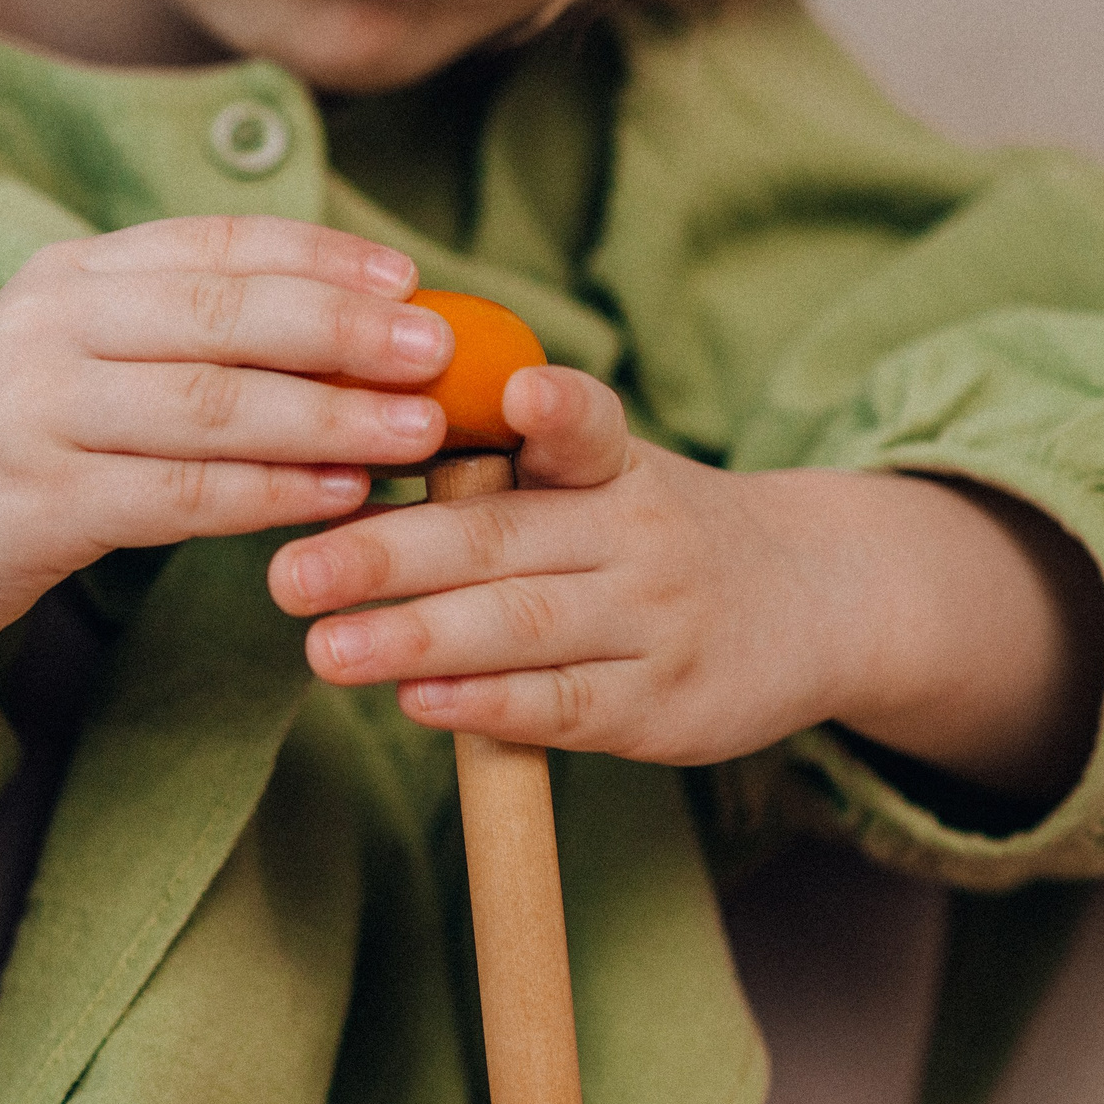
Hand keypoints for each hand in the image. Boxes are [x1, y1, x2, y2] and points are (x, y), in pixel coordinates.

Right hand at [0, 216, 460, 711]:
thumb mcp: (81, 359)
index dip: (323, 257)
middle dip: (345, 329)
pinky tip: (338, 497)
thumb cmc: (9, 446)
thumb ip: (185, 335)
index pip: (217, 244)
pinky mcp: (38, 501)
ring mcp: (39, 411)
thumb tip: (351, 330)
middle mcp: (51, 323)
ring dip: (329, 416)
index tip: (411, 278)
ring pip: (214, 404)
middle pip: (227, 314)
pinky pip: (181, 493)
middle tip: (438, 352)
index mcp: (71, 272)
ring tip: (414, 432)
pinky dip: (270, 493)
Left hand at [267, 368, 1103, 793]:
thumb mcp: (602, 476)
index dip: (554, 410)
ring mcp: (654, 624)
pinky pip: (561, 705)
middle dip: (389, 556)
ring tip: (326, 650)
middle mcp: (640, 537)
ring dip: (418, 639)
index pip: (587, 427)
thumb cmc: (651, 532)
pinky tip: (416, 700)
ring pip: (526, 629)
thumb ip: (498, 464)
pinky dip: (485, 705)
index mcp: (613, 465)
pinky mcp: (660, 708)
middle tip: (290, 574)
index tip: (517, 395)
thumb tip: (336, 445)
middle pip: (504, 541)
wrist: (813, 604)